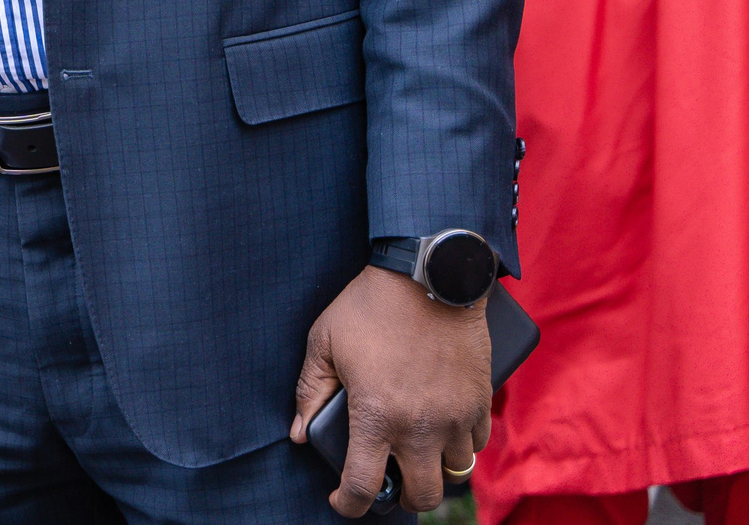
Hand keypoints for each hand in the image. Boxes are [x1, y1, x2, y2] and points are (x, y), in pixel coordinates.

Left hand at [291, 265, 490, 516]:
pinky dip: (460, 446)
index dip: (348, 504)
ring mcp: (455, 416)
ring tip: (415, 453)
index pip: (363, 486)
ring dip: (433, 470)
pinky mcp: (480, 401)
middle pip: (420, 496)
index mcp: (376, 415)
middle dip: (402, 499)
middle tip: (387, 482)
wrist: (429, 275)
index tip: (342, 502)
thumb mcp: (324, 342)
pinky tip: (441, 431)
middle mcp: (420, 426)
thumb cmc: (369, 306)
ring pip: (452, 472)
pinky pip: (476, 445)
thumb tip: (299, 433)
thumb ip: (310, 391)